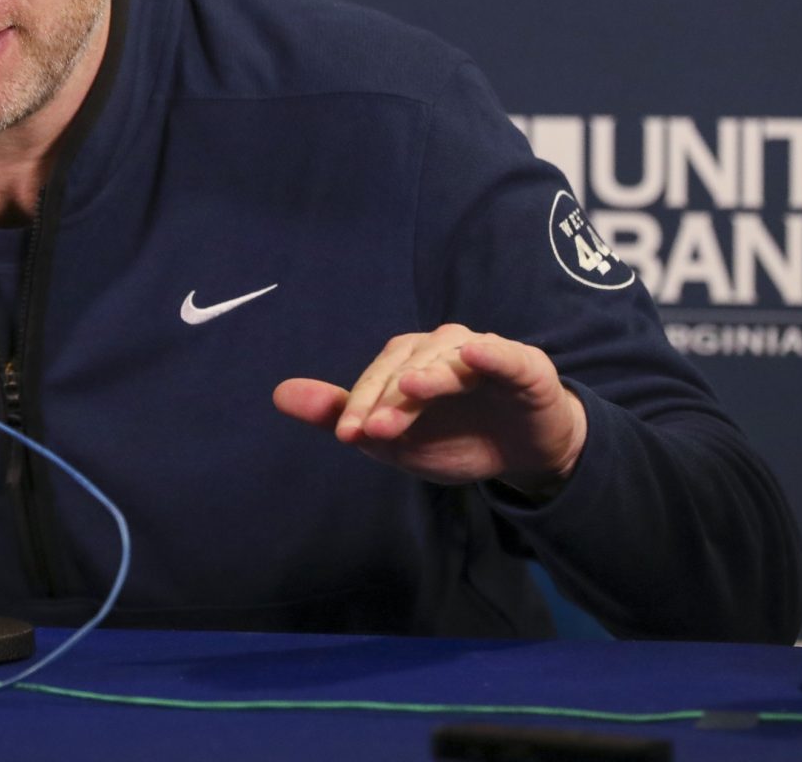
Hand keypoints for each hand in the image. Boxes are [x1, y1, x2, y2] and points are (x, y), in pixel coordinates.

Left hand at [272, 324, 587, 491]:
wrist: (522, 453)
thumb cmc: (455, 438)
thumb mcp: (395, 440)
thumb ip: (342, 416)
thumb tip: (278, 393)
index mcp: (408, 361)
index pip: (378, 378)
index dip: (361, 404)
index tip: (347, 436)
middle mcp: (442, 348)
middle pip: (409, 367)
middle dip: (389, 398)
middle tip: (375, 430)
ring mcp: (483, 352)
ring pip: (450, 359)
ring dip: (431, 377)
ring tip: (412, 391)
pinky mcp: (523, 365)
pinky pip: (503, 355)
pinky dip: (490, 354)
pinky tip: (474, 356)